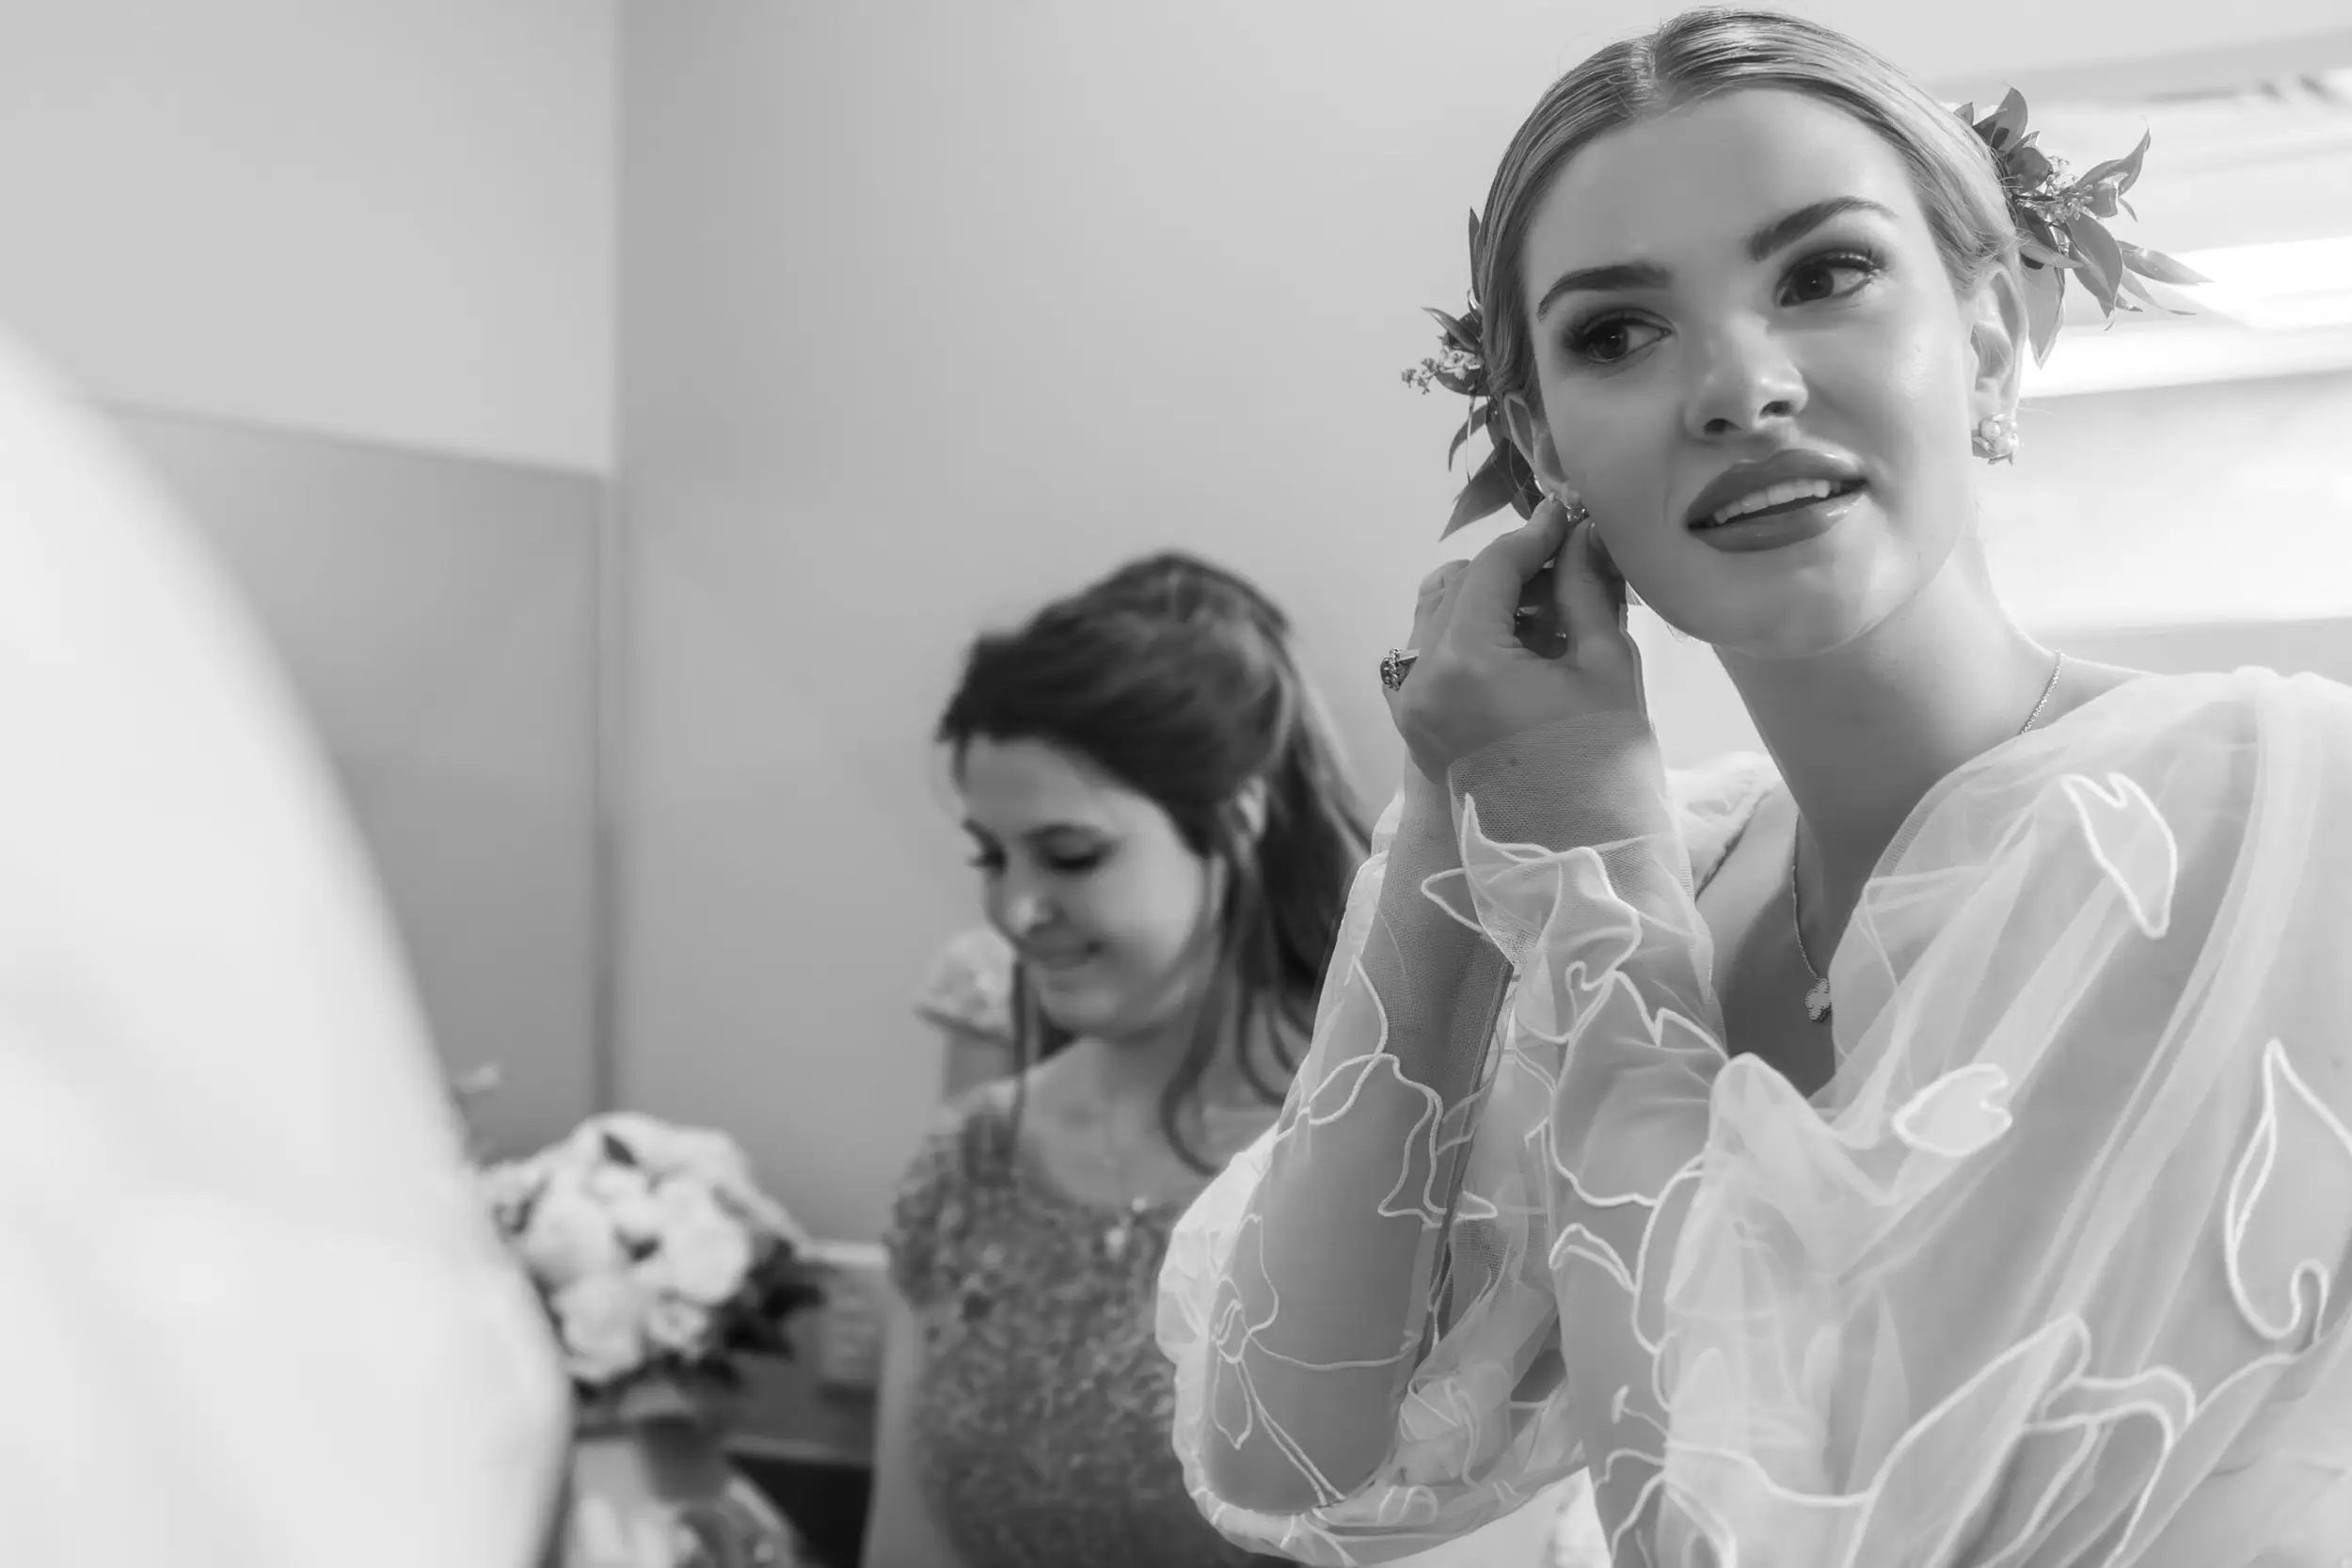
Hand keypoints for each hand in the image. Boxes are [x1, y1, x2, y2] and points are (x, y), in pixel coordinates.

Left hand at [1385, 498, 1643, 780]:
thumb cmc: (1600, 767)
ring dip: (1484, 601)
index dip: (1535, 537)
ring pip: (1434, 617)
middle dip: (1510, 569)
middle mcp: (1421, 677)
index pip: (1493, 569)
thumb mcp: (1605, 668)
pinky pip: (1427, 656)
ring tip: (1545, 612)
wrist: (1569, 862)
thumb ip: (1586, 592)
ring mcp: (1409, 704)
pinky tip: (1518, 648)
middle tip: (1566, 567)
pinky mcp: (1413, 725)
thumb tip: (1581, 537)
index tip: (1569, 519)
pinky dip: (1465, 637)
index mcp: (1465, 661)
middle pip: (1457, 586)